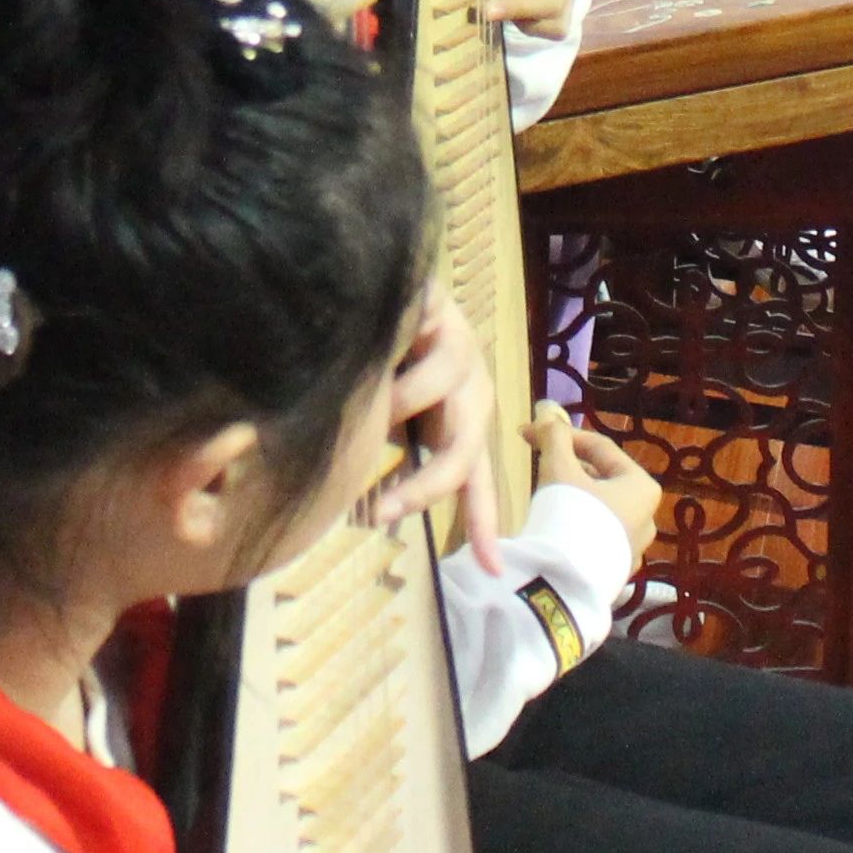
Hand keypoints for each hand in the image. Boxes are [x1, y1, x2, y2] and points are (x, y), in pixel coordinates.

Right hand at [365, 286, 493, 543]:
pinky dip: (383, 350)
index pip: (476, 480)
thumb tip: (371, 506)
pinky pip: (409, 340)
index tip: (492, 571)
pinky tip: (362, 344)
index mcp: (467, 418)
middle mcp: (472, 388)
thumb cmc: (393, 356)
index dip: (484, 526)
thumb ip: (395, 448)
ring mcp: (458, 347)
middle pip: (461, 452)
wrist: (388, 280)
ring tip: (360, 401)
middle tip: (380, 513)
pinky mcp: (438, 308)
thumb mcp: (398, 413)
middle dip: (421, 487)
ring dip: (392, 405)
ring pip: (430, 392)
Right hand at [533, 402, 665, 571]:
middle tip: (537, 459)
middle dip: (568, 464)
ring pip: (598, 507)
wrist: (566, 584)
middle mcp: (647, 517)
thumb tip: (548, 410)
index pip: (600, 448)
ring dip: (571, 492)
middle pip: (602, 477)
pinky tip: (552, 522)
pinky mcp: (613, 570)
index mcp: (643, 487)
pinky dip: (575, 521)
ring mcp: (632, 548)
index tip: (529, 433)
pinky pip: (594, 533)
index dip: (561, 434)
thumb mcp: (559, 469)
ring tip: (543, 490)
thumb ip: (554, 436)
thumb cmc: (571, 517)